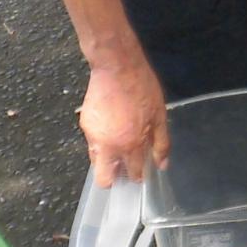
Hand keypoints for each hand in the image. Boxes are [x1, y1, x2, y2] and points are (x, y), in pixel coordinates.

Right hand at [80, 57, 168, 187]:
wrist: (116, 67)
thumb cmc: (142, 88)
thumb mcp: (160, 116)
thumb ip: (161, 143)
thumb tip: (162, 164)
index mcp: (130, 144)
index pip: (133, 173)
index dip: (138, 176)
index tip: (140, 174)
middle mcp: (108, 145)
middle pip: (104, 178)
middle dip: (113, 179)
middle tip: (124, 170)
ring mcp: (93, 135)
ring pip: (96, 160)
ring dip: (106, 159)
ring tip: (119, 145)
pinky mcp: (84, 124)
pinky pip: (92, 142)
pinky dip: (101, 142)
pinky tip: (111, 128)